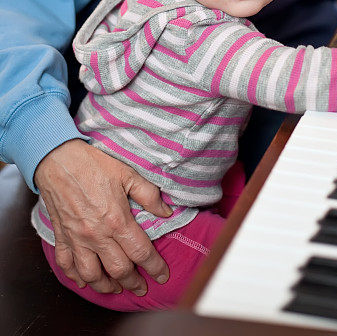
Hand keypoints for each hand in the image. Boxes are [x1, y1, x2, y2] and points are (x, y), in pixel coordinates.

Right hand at [34, 139, 171, 294]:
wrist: (58, 160)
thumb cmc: (93, 164)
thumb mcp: (128, 174)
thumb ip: (148, 195)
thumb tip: (166, 212)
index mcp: (117, 220)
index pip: (140, 252)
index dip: (155, 267)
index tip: (162, 275)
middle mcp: (97, 235)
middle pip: (118, 270)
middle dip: (133, 282)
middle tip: (141, 287)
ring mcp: (77, 239)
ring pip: (91, 275)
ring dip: (105, 286)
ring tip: (116, 287)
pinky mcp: (61, 237)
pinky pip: (67, 265)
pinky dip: (75, 277)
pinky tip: (84, 280)